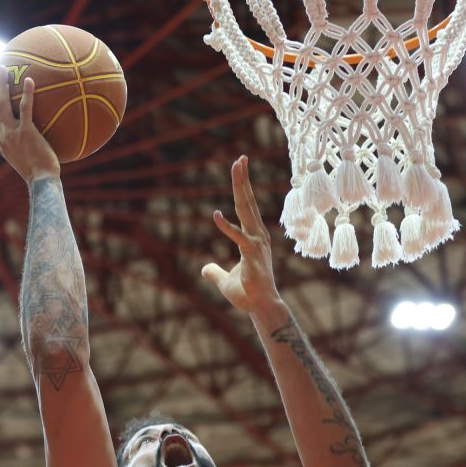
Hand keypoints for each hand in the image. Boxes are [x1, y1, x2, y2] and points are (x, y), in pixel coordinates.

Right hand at [0, 73, 60, 184]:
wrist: (41, 181)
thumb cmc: (38, 174)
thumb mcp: (22, 161)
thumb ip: (20, 149)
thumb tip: (27, 144)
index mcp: (0, 144)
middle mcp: (2, 137)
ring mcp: (12, 134)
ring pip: (2, 104)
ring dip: (0, 84)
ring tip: (2, 69)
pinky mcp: (26, 132)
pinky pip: (26, 109)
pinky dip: (27, 93)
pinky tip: (29, 80)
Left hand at [202, 155, 280, 312]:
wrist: (261, 308)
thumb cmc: (247, 294)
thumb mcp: (224, 281)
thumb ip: (214, 272)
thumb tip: (204, 269)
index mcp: (253, 238)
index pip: (247, 208)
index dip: (242, 188)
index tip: (240, 168)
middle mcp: (258, 236)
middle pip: (248, 202)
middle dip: (243, 180)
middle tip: (240, 158)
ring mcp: (257, 243)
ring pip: (247, 210)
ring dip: (241, 188)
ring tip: (238, 166)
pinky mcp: (252, 254)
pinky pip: (237, 237)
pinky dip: (225, 226)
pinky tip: (214, 215)